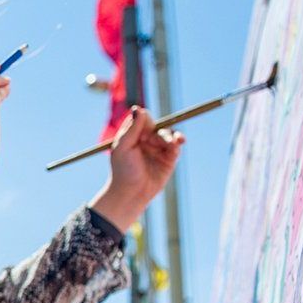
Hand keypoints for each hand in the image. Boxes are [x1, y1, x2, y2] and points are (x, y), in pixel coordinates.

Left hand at [89, 106, 184, 230]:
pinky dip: (178, 141)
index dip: (146, 121)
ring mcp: (158, 149)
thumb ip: (132, 128)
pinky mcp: (168, 159)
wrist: (130, 193)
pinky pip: (176, 146)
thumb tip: (138, 108)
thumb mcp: (123, 147)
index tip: (144, 129)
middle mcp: (146, 140)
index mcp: (133, 135)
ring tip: (172, 142)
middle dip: (158, 131)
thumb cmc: (122, 170)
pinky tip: (179, 141)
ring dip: (170, 136)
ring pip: (168, 134)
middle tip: (154, 140)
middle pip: (158, 126)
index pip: (143, 119)